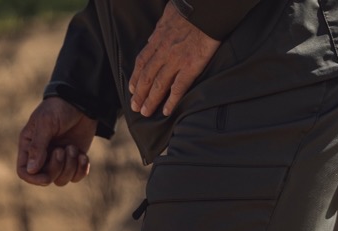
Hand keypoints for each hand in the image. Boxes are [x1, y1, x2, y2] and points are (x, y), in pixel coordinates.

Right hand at [17, 98, 96, 186]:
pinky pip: (76, 177)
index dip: (34, 179)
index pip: (24, 171)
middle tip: (62, 149)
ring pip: (61, 180)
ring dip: (70, 166)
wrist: (81, 103)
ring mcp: (58, 159)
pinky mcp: (74, 161)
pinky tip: (83, 155)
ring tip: (73, 148)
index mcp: (29, 146)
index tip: (46, 177)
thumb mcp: (46, 124)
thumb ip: (38, 146)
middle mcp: (42, 155)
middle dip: (57, 167)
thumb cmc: (59, 109)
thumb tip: (31, 170)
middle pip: (46, 178)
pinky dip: (81, 169)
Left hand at [129, 2, 219, 117]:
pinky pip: (178, 88)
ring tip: (146, 112)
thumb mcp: (168, 16)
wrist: (206, 11)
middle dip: (139, 94)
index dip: (135, 77)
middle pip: (147, 76)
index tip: (132, 89)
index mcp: (158, 39)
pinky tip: (166, 111)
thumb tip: (153, 38)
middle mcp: (163, 52)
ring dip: (150, 100)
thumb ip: (160, 30)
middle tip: (135, 107)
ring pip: (158, 84)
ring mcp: (176, 60)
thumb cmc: (190, 11)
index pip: (142, 61)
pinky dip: (171, 101)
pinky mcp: (190, 67)